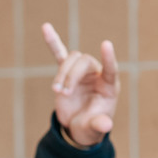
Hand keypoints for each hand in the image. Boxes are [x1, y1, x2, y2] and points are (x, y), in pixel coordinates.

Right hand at [42, 22, 118, 147]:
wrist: (77, 127)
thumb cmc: (91, 127)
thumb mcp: (95, 129)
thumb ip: (100, 125)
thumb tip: (106, 126)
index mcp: (109, 87)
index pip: (111, 70)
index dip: (108, 58)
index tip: (106, 44)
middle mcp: (97, 75)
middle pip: (84, 62)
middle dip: (71, 76)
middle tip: (62, 93)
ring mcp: (82, 72)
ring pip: (71, 59)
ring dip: (62, 74)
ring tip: (57, 91)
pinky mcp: (66, 72)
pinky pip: (60, 54)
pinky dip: (53, 42)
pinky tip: (45, 28)